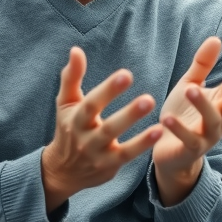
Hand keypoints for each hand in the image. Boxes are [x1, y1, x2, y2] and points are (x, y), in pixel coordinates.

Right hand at [41, 47, 162, 212]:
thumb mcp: (66, 103)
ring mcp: (97, 154)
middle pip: (108, 126)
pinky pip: (127, 155)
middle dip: (128, 113)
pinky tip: (159, 131)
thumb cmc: (68, 128)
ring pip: (119, 144)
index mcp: (76, 119)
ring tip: (157, 118)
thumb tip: (76, 50)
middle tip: (149, 98)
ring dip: (139, 132)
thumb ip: (71, 77)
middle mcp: (85, 138)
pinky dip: (142, 144)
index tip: (126, 74)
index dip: (108, 90)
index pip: (92, 104)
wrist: (62, 171)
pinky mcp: (109, 166)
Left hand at [152, 36, 221, 205]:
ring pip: (212, 121)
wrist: (169, 153)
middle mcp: (221, 120)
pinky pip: (188, 140)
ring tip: (190, 89)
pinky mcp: (190, 150)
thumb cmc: (183, 116)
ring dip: (202, 105)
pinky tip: (167, 118)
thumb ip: (203, 65)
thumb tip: (216, 38)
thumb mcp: (190, 85)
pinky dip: (179, 129)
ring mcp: (208, 137)